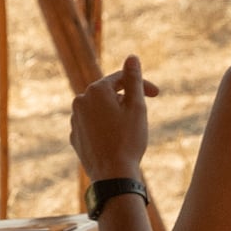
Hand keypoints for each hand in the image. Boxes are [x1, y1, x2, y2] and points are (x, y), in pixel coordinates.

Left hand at [70, 54, 157, 182]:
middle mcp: (79, 102)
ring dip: (117, 112)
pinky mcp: (75, 135)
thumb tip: (132, 57)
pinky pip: (93, 124)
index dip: (141, 84)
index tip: (157, 95)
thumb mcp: (137, 106)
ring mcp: (74, 119)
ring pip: (100, 108)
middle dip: (128, 98)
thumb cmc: (128, 139)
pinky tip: (118, 138)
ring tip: (130, 128)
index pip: (121, 78)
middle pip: (109, 92)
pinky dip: (106, 126)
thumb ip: (134, 80)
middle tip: (144, 112)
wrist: (112, 173)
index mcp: (95, 91)